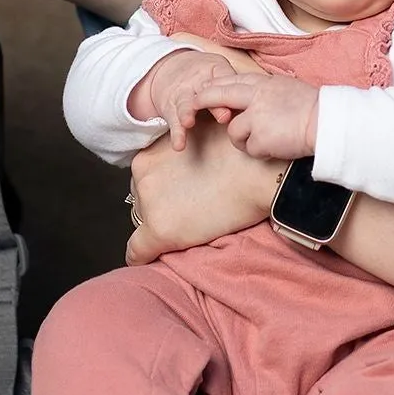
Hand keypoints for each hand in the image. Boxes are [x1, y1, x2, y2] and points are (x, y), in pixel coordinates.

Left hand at [125, 118, 283, 265]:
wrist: (256, 172)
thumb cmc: (235, 152)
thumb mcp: (194, 135)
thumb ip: (178, 145)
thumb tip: (178, 160)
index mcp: (148, 156)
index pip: (142, 179)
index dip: (161, 188)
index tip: (176, 193)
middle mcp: (142, 178)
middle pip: (141, 199)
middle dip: (159, 204)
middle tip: (188, 206)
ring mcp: (149, 205)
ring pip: (143, 222)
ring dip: (160, 224)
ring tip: (189, 224)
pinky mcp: (160, 232)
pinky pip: (137, 252)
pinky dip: (141, 257)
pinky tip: (150, 258)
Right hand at [134, 50, 239, 150]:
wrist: (169, 67)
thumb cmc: (204, 72)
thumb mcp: (220, 69)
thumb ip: (236, 84)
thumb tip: (257, 102)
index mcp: (213, 71)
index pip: (224, 79)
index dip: (231, 90)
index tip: (239, 103)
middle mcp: (195, 82)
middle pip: (205, 93)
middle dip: (214, 105)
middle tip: (224, 116)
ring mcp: (181, 95)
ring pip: (184, 105)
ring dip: (186, 114)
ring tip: (188, 123)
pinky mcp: (171, 109)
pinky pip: (173, 122)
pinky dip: (176, 134)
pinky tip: (179, 145)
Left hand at [189, 74, 318, 160]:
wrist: (327, 122)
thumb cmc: (313, 107)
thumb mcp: (286, 88)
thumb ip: (265, 92)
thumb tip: (249, 97)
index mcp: (263, 83)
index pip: (230, 81)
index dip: (213, 86)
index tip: (202, 90)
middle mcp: (256, 96)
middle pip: (219, 95)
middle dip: (202, 100)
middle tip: (191, 105)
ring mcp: (256, 117)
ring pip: (234, 131)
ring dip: (244, 139)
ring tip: (265, 140)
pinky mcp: (260, 138)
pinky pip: (249, 149)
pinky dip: (260, 151)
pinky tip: (275, 147)